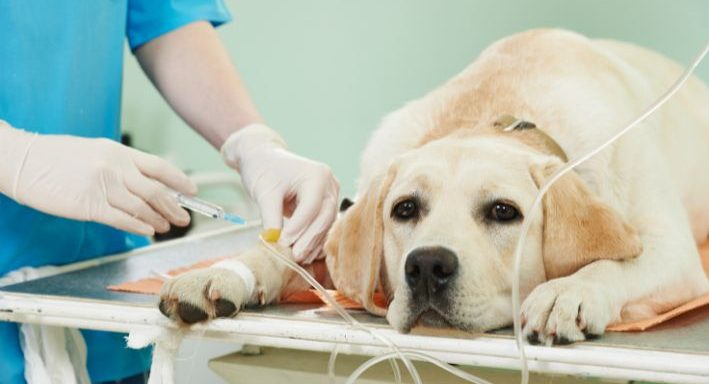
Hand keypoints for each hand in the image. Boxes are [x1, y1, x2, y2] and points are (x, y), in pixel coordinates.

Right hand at [0, 122, 196, 235]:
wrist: (21, 160)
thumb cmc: (55, 156)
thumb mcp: (94, 151)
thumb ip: (120, 165)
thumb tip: (145, 183)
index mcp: (118, 152)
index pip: (159, 166)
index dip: (179, 180)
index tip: (191, 190)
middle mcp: (115, 167)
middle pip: (156, 190)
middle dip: (174, 206)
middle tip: (184, 218)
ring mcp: (103, 186)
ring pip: (142, 207)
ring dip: (158, 219)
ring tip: (166, 227)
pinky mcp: (89, 205)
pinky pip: (121, 219)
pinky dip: (138, 227)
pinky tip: (148, 232)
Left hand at [222, 124, 338, 262]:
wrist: (264, 158)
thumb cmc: (263, 169)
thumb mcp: (264, 193)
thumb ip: (271, 219)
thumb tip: (275, 244)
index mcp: (317, 174)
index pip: (311, 207)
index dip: (298, 228)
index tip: (283, 243)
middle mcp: (329, 183)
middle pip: (324, 217)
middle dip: (309, 239)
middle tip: (294, 256)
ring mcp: (331, 194)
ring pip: (327, 224)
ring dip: (313, 243)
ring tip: (298, 258)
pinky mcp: (326, 204)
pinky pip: (324, 225)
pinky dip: (314, 239)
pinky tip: (305, 253)